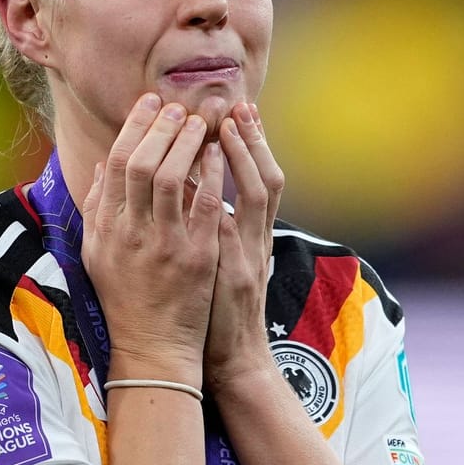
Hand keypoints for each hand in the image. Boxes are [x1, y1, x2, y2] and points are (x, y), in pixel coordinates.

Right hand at [80, 94, 225, 386]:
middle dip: (159, 127)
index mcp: (106, 228)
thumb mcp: (98, 253)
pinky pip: (204, 206)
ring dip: (186, 143)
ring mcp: (163, 244)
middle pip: (141, 165)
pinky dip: (210, 174)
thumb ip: (99, 207)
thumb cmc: (127, 299)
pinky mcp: (195, 257)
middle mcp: (130, 232)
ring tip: (200, 119)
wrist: (153, 347)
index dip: (133, 128)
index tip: (149, 103)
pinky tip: (218, 152)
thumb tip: (105, 164)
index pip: (116, 164)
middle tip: (177, 104)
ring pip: (171, 178)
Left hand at [204, 102, 286, 391]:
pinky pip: (231, 229)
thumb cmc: (217, 309)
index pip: (259, 177)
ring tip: (227, 127)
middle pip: (266, 178)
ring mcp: (250, 256)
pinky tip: (206, 178)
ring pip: (257, 196)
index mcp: (253, 235)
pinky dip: (220, 202)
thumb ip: (214, 224)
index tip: (240, 110)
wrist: (230, 359)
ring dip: (243, 159)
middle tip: (239, 105)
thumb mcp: (222, 260)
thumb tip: (197, 186)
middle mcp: (258, 240)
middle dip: (253, 140)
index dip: (252, 143)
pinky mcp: (236, 275)